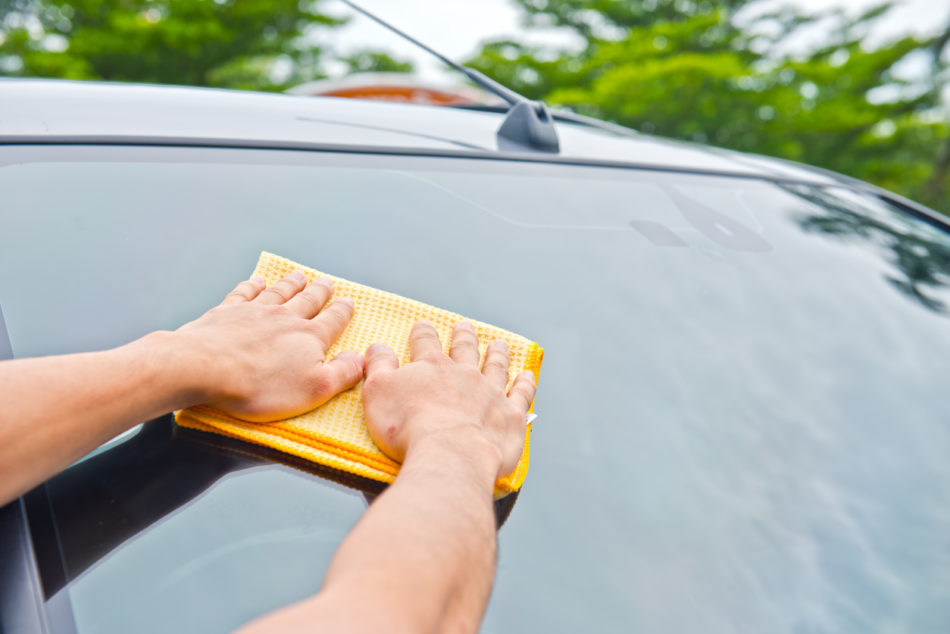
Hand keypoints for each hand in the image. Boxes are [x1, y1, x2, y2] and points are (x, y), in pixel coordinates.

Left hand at [172, 271, 363, 421]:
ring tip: (300, 276)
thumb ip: (342, 373)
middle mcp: (285, 318)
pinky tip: (257, 281)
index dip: (342, 312)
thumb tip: (361, 358)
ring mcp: (255, 312)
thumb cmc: (261, 385)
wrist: (205, 367)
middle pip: (307, 300)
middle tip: (327, 282)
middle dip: (319, 292)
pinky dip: (252, 286)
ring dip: (291, 284)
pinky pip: (244, 293)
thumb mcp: (314, 389)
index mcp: (309, 337)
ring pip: (279, 292)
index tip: (349, 302)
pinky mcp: (227, 312)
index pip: (332, 321)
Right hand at [362, 320, 535, 478]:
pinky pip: (521, 394)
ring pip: (496, 366)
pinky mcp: (510, 416)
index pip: (425, 343)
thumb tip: (377, 347)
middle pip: (465, 350)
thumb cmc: (407, 427)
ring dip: (497, 354)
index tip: (423, 326)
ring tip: (499, 344)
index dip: (423, 333)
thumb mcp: (378, 393)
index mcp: (431, 367)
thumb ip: (379, 367)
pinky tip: (527, 375)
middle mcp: (464, 374)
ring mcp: (491, 393)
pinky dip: (525, 383)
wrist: (449, 453)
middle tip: (464, 327)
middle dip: (463, 337)